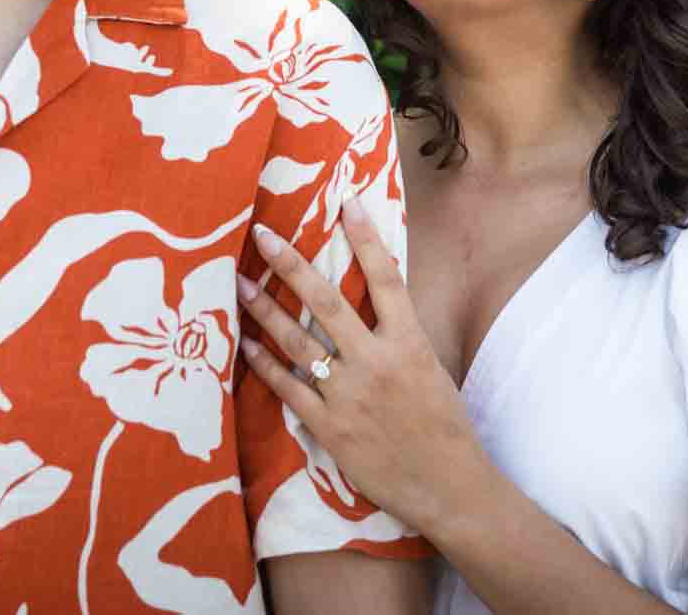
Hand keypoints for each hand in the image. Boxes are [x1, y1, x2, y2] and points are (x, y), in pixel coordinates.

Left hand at [240, 198, 482, 529]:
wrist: (447, 486)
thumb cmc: (443, 425)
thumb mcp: (431, 367)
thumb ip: (399, 334)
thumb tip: (371, 300)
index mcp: (410, 343)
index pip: (386, 279)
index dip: (366, 238)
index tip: (346, 202)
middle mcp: (377, 362)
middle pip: (327, 302)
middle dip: (291, 265)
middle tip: (262, 235)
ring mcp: (350, 395)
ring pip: (297, 342)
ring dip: (265, 310)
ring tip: (240, 284)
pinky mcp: (330, 427)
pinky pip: (288, 388)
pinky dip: (265, 365)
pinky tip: (246, 345)